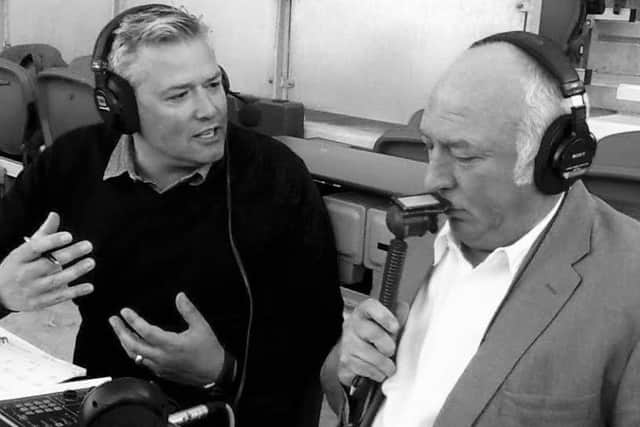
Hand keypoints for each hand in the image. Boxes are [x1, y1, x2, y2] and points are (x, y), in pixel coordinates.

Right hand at [0, 212, 94, 311]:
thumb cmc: (16, 267)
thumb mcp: (24, 251)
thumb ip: (43, 234)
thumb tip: (55, 215)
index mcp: (19, 257)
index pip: (35, 247)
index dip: (52, 241)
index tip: (69, 235)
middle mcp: (24, 274)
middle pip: (49, 263)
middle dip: (70, 254)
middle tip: (88, 245)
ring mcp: (32, 290)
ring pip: (56, 280)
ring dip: (76, 272)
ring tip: (91, 262)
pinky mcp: (39, 302)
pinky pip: (59, 297)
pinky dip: (75, 292)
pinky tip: (89, 287)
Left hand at [109, 292, 224, 386]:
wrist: (214, 372)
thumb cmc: (208, 350)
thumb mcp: (201, 326)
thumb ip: (189, 311)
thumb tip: (179, 296)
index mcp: (170, 344)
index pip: (145, 331)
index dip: (133, 320)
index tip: (125, 311)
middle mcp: (161, 357)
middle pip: (133, 345)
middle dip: (120, 331)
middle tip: (113, 320)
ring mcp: (159, 366)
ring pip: (134, 355)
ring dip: (125, 342)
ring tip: (120, 331)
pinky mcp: (161, 372)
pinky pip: (142, 362)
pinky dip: (134, 352)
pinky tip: (134, 345)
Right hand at [337, 298, 408, 386]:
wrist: (354, 353)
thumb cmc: (374, 336)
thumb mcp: (387, 322)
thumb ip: (397, 315)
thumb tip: (404, 308)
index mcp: (364, 311)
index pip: (371, 307)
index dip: (384, 316)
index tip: (395, 327)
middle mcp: (353, 324)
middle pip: (372, 333)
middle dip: (387, 346)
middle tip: (392, 351)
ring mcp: (347, 342)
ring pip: (370, 355)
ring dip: (384, 364)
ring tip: (389, 366)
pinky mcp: (346, 360)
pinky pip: (365, 368)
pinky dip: (377, 373)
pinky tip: (379, 371)